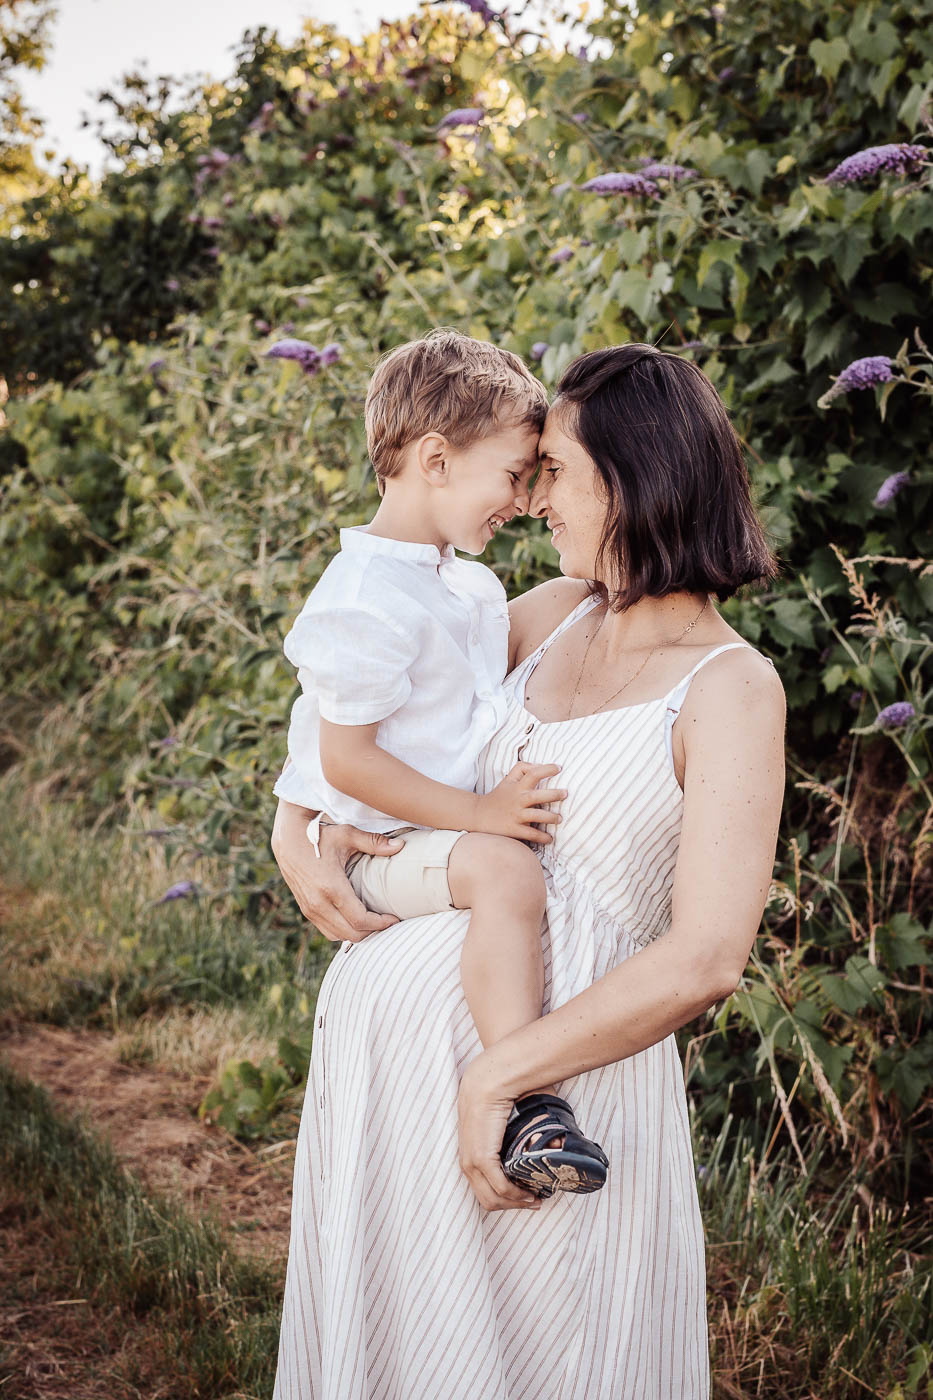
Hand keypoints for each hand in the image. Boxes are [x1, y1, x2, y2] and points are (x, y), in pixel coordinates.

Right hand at [270, 800, 402, 941]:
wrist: (288, 840)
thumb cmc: (320, 836)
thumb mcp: (347, 835)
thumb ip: (375, 843)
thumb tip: (401, 847)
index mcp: (332, 888)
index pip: (360, 920)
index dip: (381, 924)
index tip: (394, 919)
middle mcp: (319, 903)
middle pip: (351, 934)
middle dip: (372, 931)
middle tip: (387, 921)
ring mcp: (310, 909)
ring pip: (338, 936)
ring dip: (357, 933)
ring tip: (373, 921)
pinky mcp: (306, 910)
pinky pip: (328, 930)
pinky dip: (343, 930)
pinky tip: (355, 919)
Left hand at [458, 1058, 541, 1211]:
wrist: (490, 1078)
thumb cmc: (502, 1091)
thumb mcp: (513, 1118)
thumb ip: (526, 1130)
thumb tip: (551, 1137)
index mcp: (470, 1151)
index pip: (483, 1187)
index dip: (505, 1197)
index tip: (526, 1195)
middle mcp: (467, 1160)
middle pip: (488, 1199)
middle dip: (513, 1205)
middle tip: (535, 1202)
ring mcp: (472, 1161)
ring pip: (493, 1199)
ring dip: (516, 1204)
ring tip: (535, 1199)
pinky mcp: (481, 1159)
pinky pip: (500, 1188)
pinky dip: (516, 1196)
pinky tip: (529, 1193)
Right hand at [474, 763, 565, 843]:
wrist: (478, 815)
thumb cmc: (497, 797)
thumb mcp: (507, 780)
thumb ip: (522, 769)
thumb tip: (539, 765)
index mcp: (517, 787)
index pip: (532, 773)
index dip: (546, 769)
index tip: (559, 768)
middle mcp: (517, 800)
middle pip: (537, 795)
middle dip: (553, 794)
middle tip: (566, 793)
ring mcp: (515, 815)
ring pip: (536, 816)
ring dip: (550, 817)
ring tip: (560, 819)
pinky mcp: (513, 829)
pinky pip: (530, 834)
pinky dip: (541, 837)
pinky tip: (550, 838)